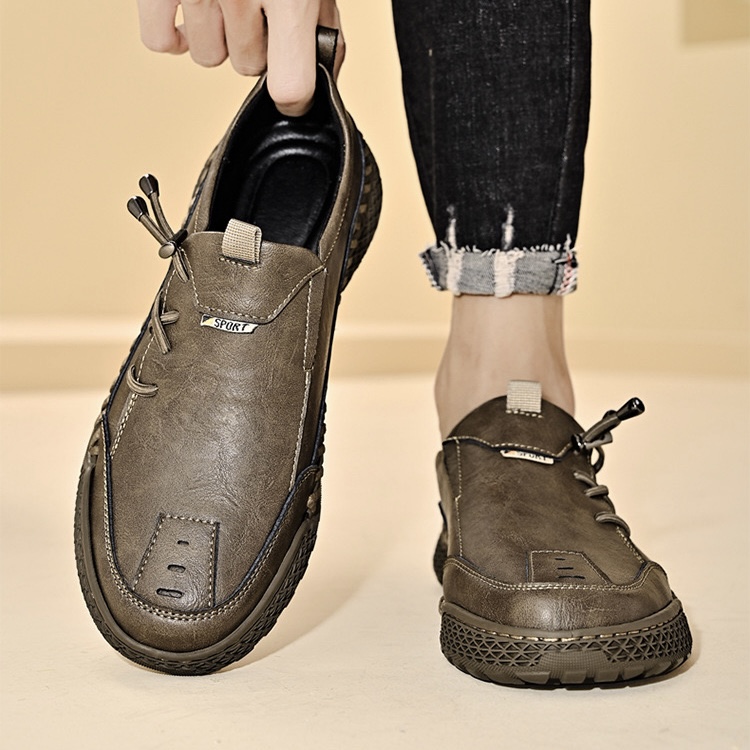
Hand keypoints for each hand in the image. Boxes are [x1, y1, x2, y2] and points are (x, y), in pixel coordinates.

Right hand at [136, 0, 343, 115]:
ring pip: (208, 56)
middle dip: (257, 45)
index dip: (296, 98)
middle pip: (248, 68)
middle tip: (260, 8)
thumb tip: (325, 72)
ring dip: (219, 35)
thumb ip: (322, 26)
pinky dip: (172, 35)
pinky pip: (159, 40)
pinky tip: (189, 15)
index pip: (290, 89)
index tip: (296, 97)